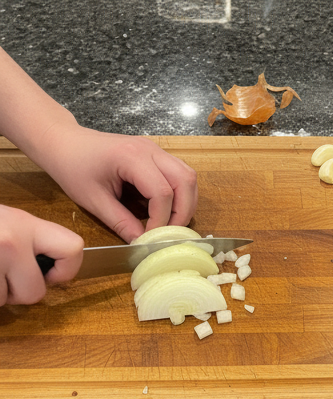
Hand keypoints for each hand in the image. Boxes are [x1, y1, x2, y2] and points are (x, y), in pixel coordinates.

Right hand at [0, 205, 82, 305]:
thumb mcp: (6, 221)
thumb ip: (31, 240)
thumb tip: (51, 268)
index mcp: (25, 224)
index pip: (74, 248)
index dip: (66, 271)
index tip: (49, 273)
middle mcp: (12, 240)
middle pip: (35, 292)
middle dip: (19, 293)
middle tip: (3, 277)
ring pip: (9, 300)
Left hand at [37, 126, 198, 241]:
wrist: (63, 142)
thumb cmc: (72, 166)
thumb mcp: (93, 200)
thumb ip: (121, 223)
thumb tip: (142, 243)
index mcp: (130, 157)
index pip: (162, 192)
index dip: (161, 220)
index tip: (151, 237)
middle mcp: (149, 149)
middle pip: (185, 181)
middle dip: (183, 212)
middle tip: (170, 232)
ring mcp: (154, 149)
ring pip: (188, 176)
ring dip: (187, 202)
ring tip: (172, 222)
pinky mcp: (156, 154)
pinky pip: (181, 173)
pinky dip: (182, 194)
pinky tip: (168, 208)